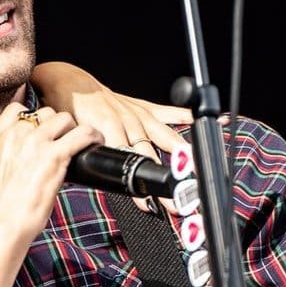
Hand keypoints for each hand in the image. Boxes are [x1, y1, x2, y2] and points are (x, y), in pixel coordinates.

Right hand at [0, 103, 103, 240]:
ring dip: (73, 128)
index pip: (16, 109)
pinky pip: (81, 133)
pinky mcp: (54, 155)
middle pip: (44, 112)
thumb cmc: (0, 208)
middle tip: (63, 141)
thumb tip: (30, 155)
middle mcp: (15, 135)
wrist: (1, 226)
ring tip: (79, 142)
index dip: (34, 116)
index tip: (43, 125)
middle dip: (56, 125)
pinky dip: (92, 136)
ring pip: (63, 118)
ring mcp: (34, 142)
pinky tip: (95, 142)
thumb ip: (9, 156)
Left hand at [30, 61, 188, 207]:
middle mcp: (128, 122)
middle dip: (164, 180)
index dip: (138, 185)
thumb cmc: (71, 111)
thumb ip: (86, 157)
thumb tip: (93, 181)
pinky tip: (216, 120)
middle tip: (176, 202)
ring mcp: (139, 115)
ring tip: (198, 172)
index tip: (147, 205)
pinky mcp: (145, 108)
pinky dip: (189, 117)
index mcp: (108, 130)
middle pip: (151, 156)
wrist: (69, 81)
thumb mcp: (73, 138)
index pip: (127, 162)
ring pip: (166, 137)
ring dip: (183, 155)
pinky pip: (170, 113)